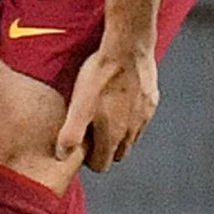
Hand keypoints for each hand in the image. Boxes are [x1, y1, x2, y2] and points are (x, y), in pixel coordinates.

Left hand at [55, 40, 159, 172]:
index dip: (89, 159)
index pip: (102, 165)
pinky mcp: (151, 101)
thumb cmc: (101, 76)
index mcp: (112, 136)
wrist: (128, 48)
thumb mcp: (79, 106)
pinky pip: (140, 118)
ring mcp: (144, 117)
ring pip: (130, 137)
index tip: (82, 143)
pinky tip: (120, 97)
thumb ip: (71, 134)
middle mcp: (131, 132)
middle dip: (104, 148)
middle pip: (117, 154)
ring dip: (118, 132)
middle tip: (91, 128)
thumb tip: (62, 155)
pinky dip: (130, 115)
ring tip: (104, 111)